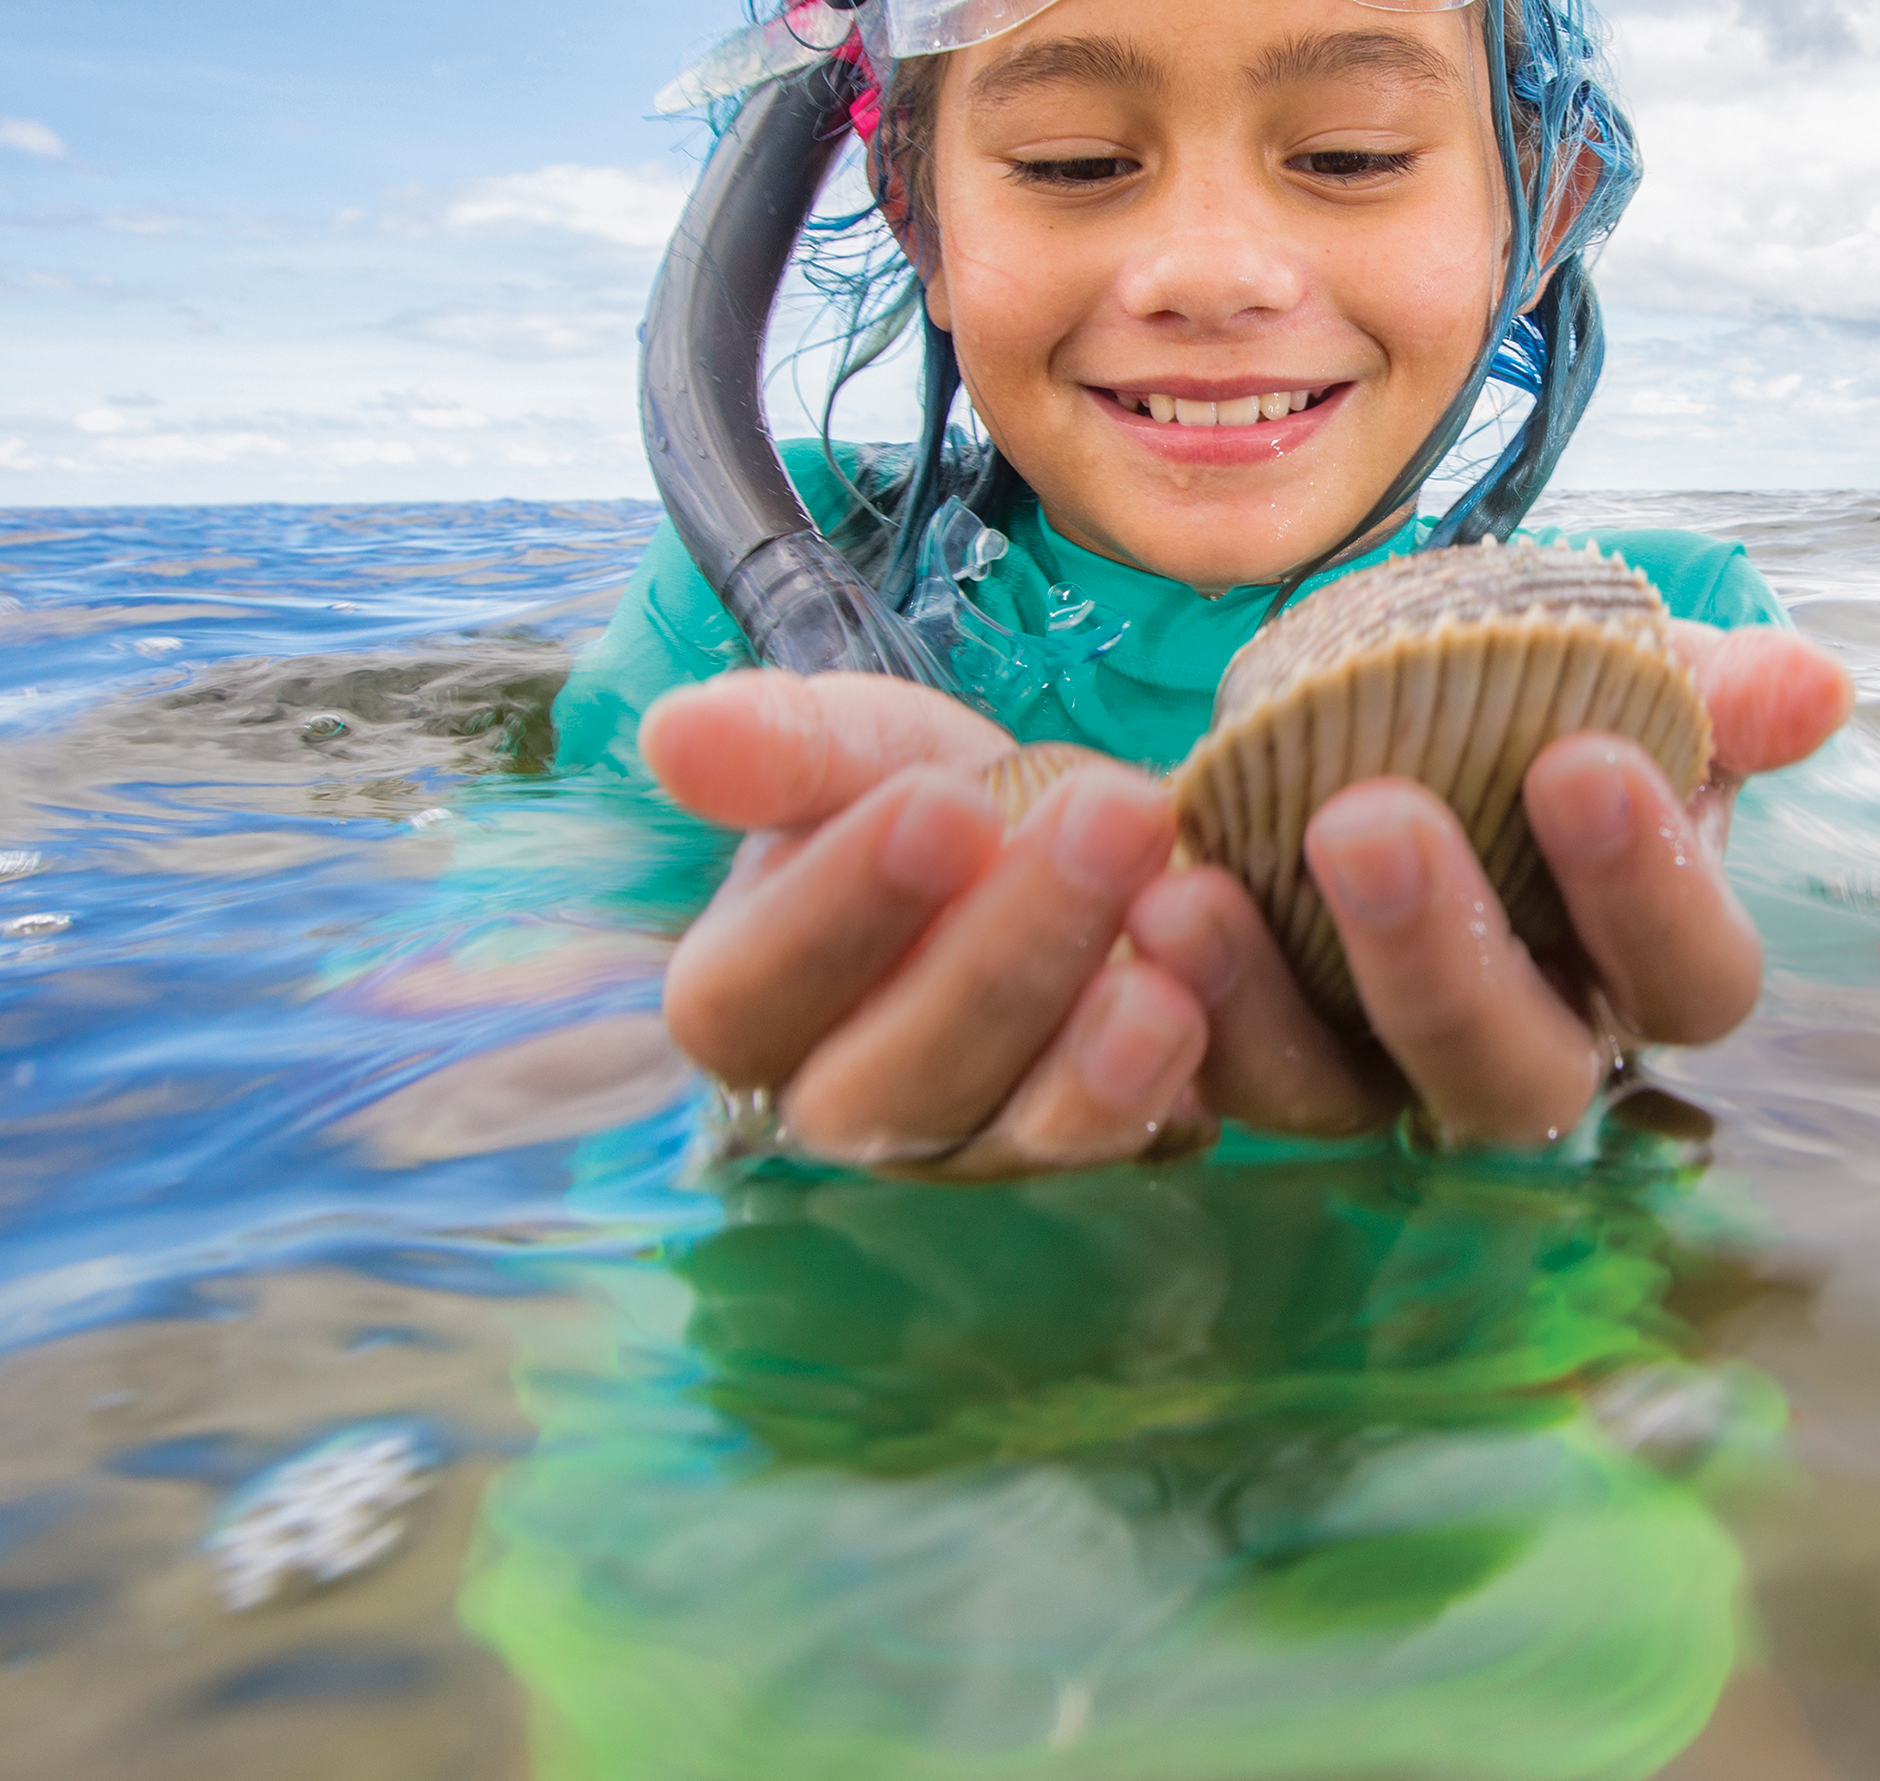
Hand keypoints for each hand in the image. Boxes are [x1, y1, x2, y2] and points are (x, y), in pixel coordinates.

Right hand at [647, 670, 1219, 1176]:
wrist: (1089, 838)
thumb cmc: (953, 801)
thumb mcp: (869, 747)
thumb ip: (781, 748)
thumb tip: (672, 732)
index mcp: (754, 1002)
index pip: (748, 999)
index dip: (839, 909)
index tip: (944, 802)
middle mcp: (847, 1106)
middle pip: (888, 1084)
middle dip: (1000, 955)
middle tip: (1107, 818)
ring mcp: (977, 1145)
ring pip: (1013, 1129)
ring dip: (1094, 1034)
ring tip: (1175, 917)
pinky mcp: (1099, 1147)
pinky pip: (1127, 1144)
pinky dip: (1172, 1073)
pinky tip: (1207, 994)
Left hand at [1124, 623, 1855, 1148]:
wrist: (1381, 710)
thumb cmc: (1527, 706)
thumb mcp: (1618, 677)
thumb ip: (1707, 689)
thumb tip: (1815, 686)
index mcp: (1646, 964)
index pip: (1692, 979)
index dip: (1650, 888)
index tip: (1581, 759)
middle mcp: (1531, 1047)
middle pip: (1517, 1073)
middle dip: (1443, 953)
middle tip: (1369, 818)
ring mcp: (1385, 1072)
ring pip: (1346, 1098)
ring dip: (1270, 1001)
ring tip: (1198, 888)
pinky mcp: (1258, 1062)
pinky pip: (1212, 1075)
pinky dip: (1170, 1006)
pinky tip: (1133, 909)